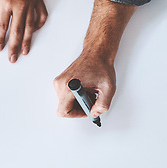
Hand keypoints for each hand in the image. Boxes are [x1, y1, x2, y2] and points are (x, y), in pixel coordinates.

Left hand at [0, 0, 49, 61]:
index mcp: (7, 2)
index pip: (2, 26)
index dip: (0, 39)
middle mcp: (20, 5)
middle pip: (16, 31)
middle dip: (13, 46)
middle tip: (12, 58)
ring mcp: (31, 2)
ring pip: (29, 26)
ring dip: (27, 40)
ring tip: (25, 51)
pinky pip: (40, 15)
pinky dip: (38, 24)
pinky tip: (35, 31)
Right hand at [53, 0, 135, 119]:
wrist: (96, 53)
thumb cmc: (100, 66)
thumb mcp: (108, 88)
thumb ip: (102, 105)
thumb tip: (94, 114)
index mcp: (69, 86)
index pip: (63, 111)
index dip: (75, 115)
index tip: (85, 110)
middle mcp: (60, 84)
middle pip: (64, 107)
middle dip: (78, 107)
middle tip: (91, 99)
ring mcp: (58, 82)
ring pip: (64, 102)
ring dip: (77, 101)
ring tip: (89, 92)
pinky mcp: (59, 81)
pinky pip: (64, 96)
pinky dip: (75, 96)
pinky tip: (84, 89)